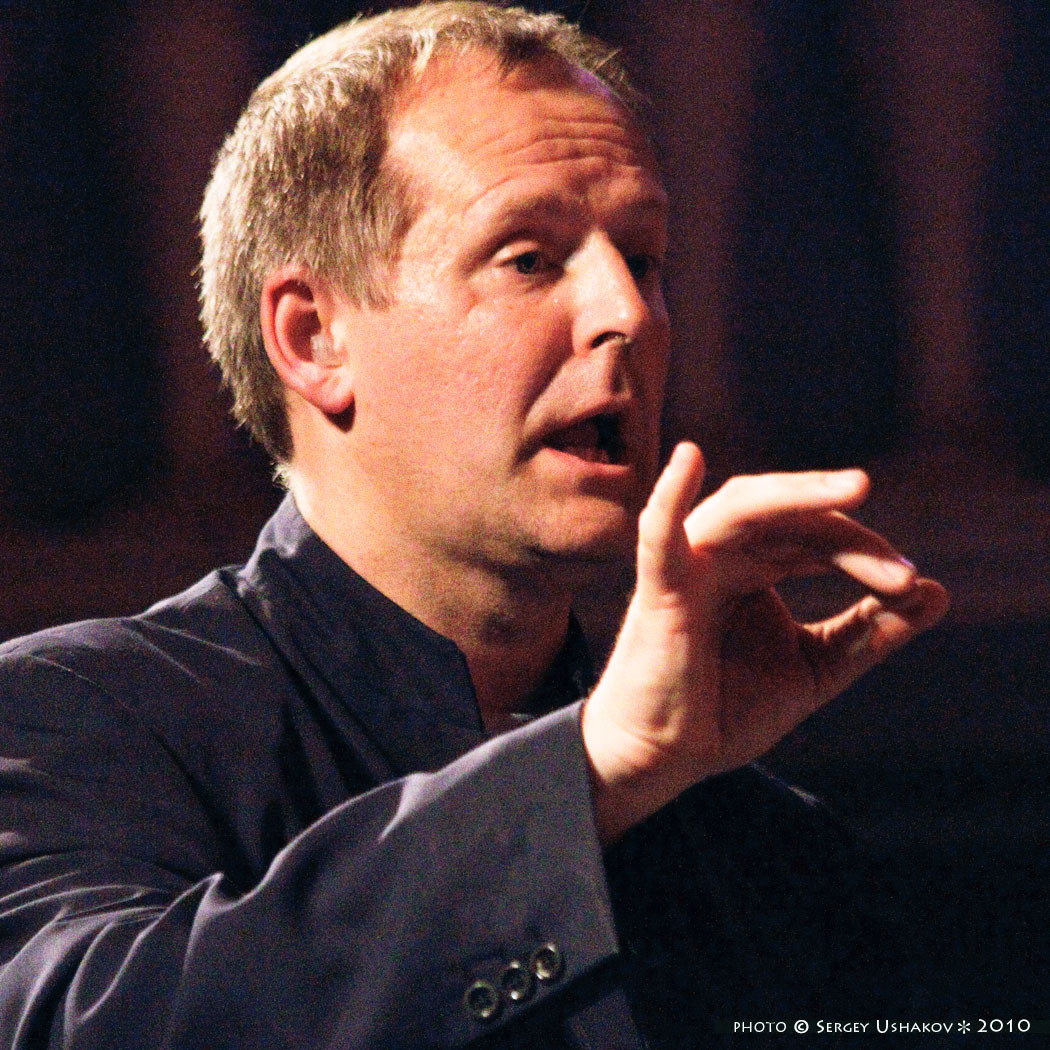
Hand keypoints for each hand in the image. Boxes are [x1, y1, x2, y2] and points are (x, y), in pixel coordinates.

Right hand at [582, 442, 948, 842]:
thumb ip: (870, 632)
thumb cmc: (727, 708)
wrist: (669, 757)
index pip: (817, 537)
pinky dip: (670, 496)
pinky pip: (659, 536)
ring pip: (742, 508)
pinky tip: (690, 458)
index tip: (912, 587)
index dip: (867, 554)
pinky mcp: (660, 590)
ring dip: (797, 495)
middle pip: (790, 517)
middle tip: (900, 567)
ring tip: (855, 489)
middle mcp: (724, 555)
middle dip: (848, 532)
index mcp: (757, 567)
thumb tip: (940, 592)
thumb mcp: (817, 668)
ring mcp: (690, 565)